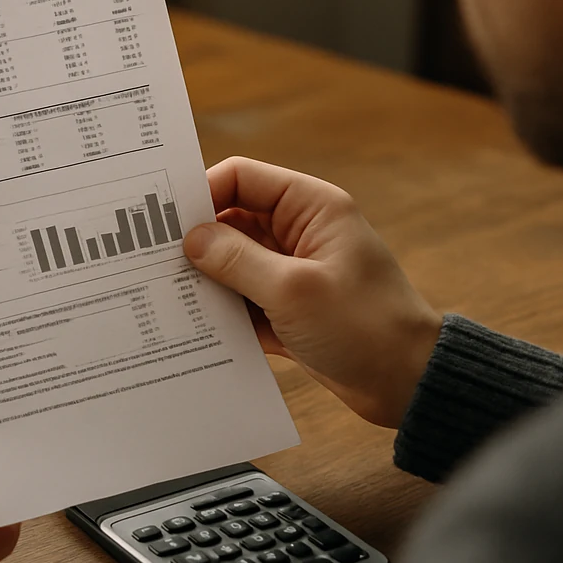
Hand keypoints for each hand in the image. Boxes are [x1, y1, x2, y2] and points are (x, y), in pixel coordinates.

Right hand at [184, 157, 441, 428]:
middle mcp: (299, 233)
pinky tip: (192, 328)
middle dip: (196, 243)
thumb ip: (237, 260)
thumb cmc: (366, 327)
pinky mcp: (287, 310)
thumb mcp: (294, 290)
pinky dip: (222, 313)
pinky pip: (242, 301)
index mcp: (311, 208)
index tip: (166, 223)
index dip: (202, 193)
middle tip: (153, 263)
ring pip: (232, 264)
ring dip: (206, 282)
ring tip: (166, 298)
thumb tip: (191, 239)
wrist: (408, 384)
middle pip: (230, 221)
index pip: (242, 178)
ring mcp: (292, 272)